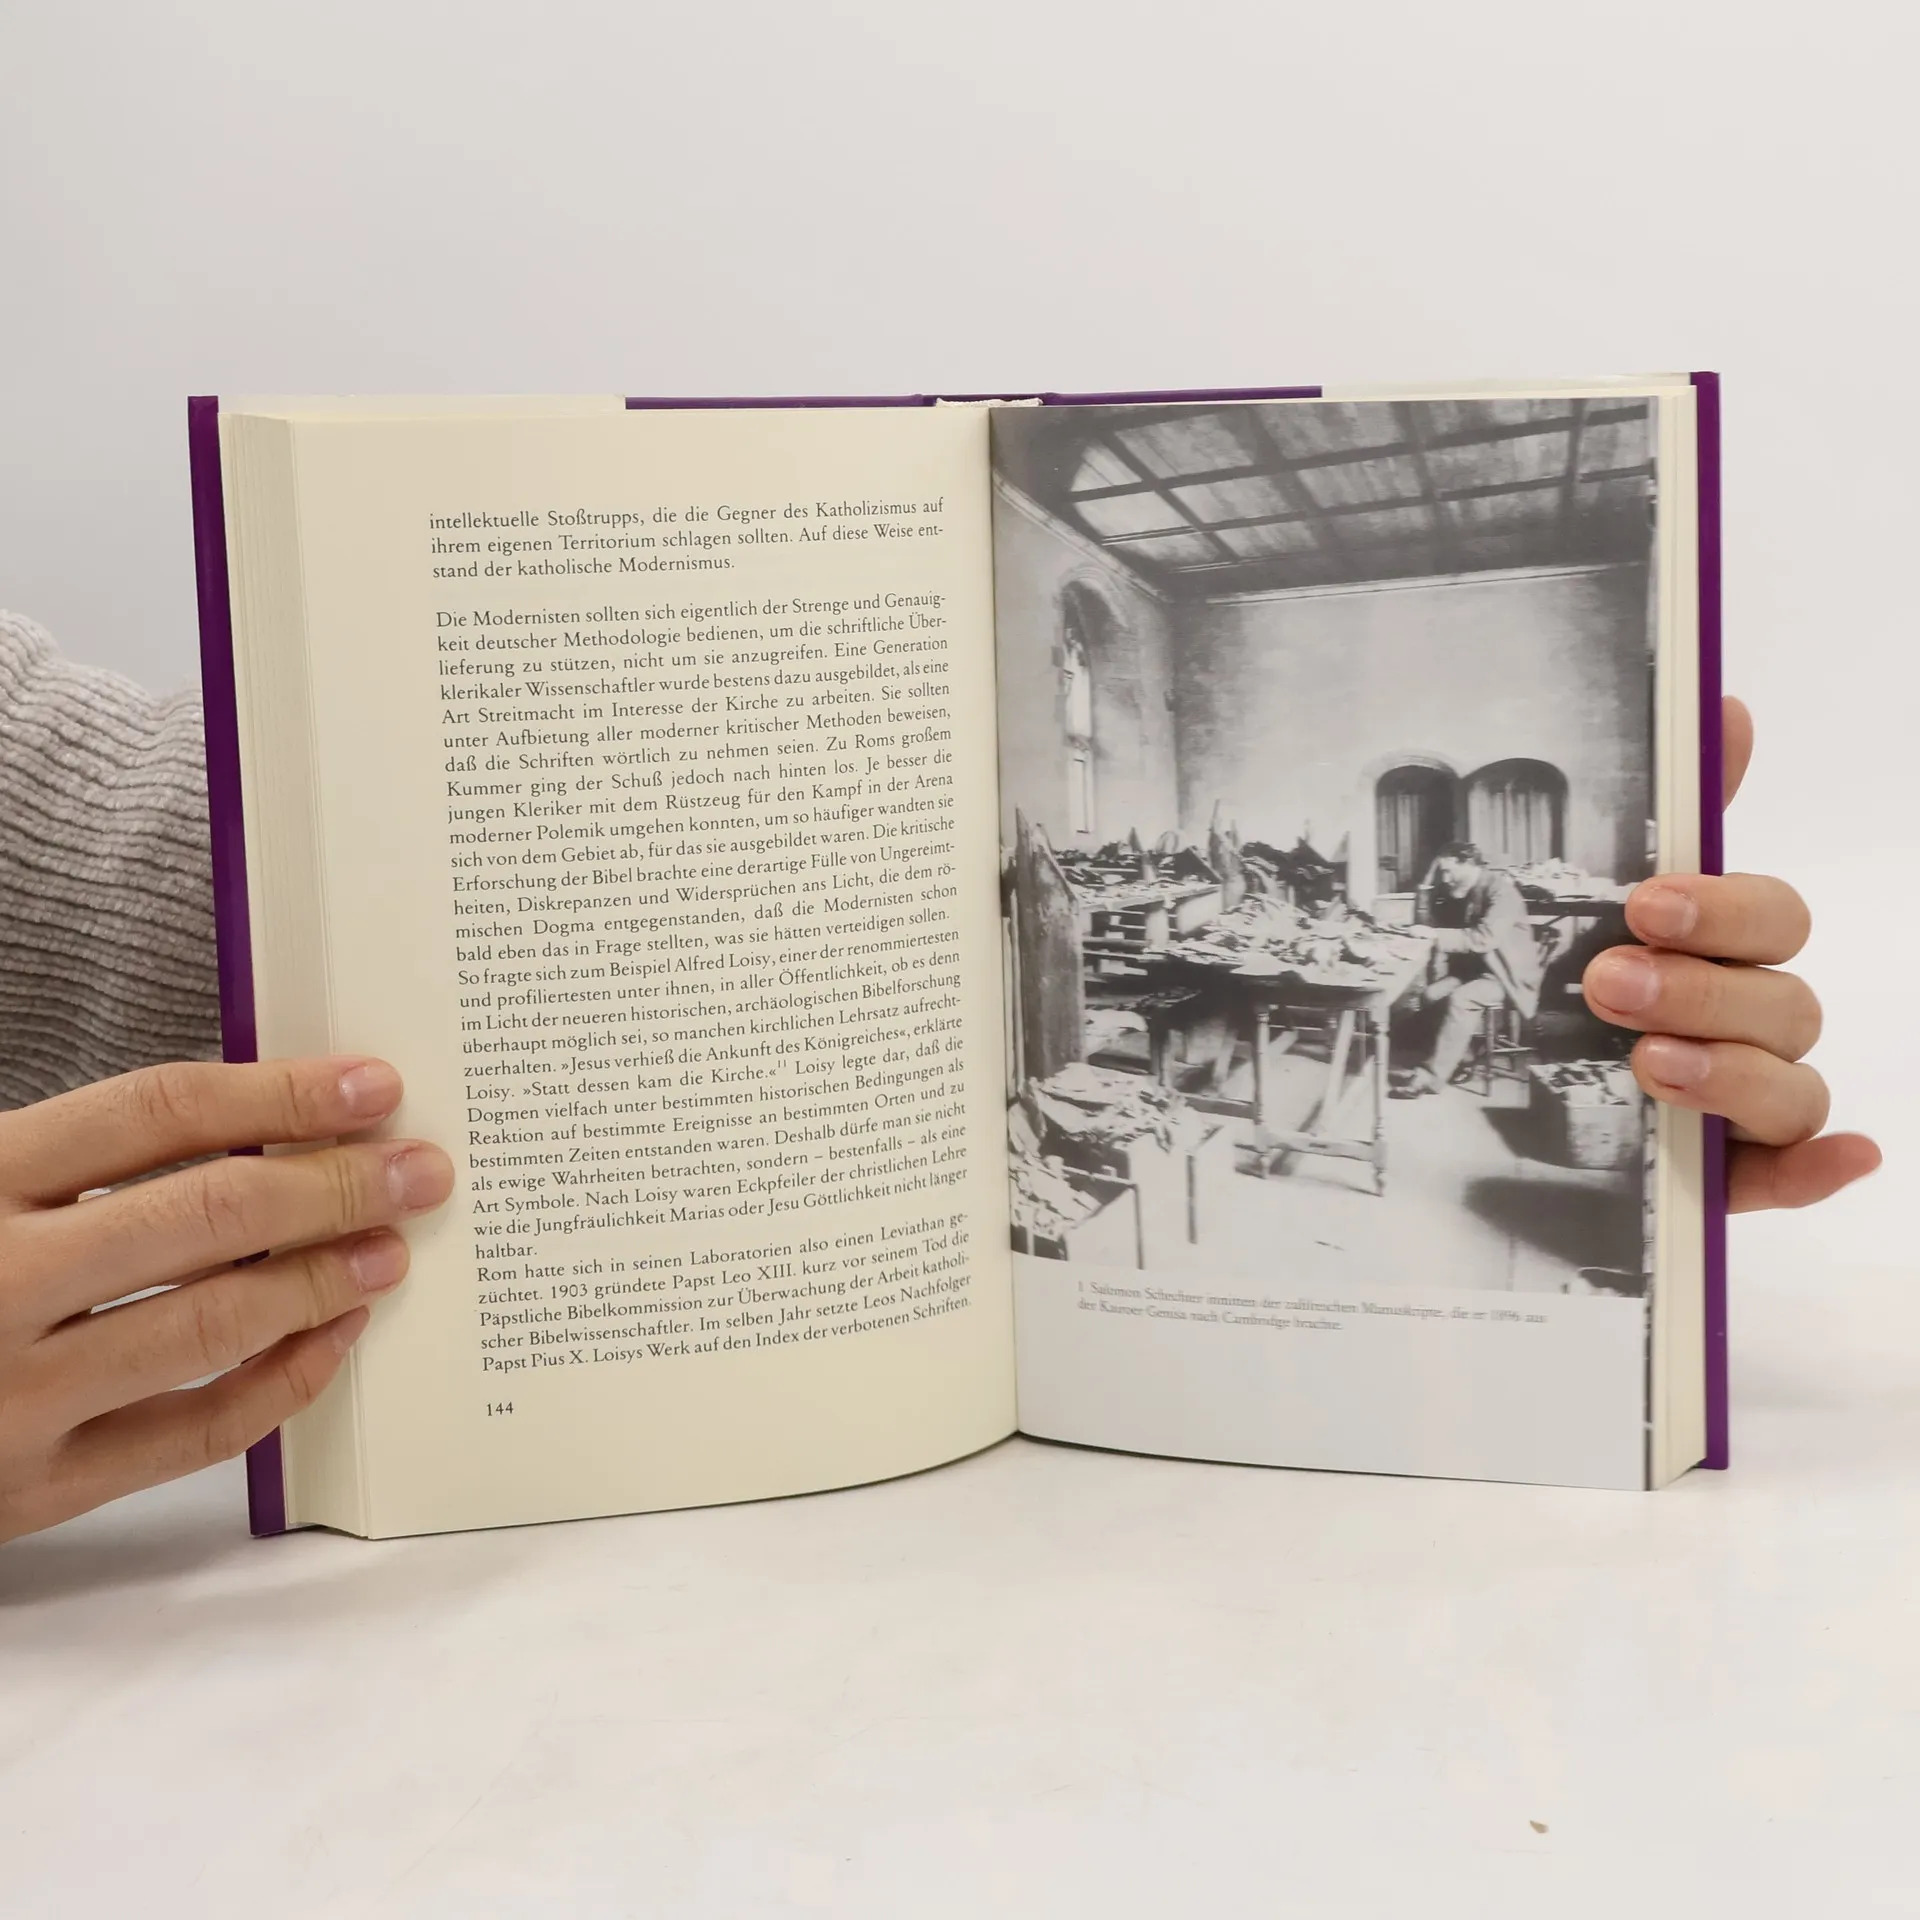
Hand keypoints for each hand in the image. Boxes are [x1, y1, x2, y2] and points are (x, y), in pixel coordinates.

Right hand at [1, 1057, 452, 1543]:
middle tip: (420, 1169)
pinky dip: (283, 1383)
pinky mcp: (37, 1489)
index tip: (372, 1086)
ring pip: (212, 1323)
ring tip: (392, 1248)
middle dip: (333, 1184)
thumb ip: (84, 1161)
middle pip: (206, 1212)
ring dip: (322, 1279)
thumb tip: (266, 1121)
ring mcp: (14, 1396)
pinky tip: (336, 1338)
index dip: (280, 1092)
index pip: (156, 1111)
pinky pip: (196, 1434)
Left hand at [1583, 697, 1880, 1211]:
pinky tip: (1845, 1156)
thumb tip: (1722, 705)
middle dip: (1701, 988)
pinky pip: (1795, 1175)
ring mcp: (1746, 1106)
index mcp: (1724, 952)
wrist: (1500, 1105)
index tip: (1644, 904)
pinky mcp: (1731, 1176)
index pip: (1773, 917)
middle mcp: (1749, 1024)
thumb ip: (1665, 818)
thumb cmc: (1560, 987)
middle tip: (1608, 983)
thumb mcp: (1586, 901)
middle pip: (1783, 1002)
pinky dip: (1822, 1169)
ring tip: (1645, 1062)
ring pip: (1791, 1085)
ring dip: (1730, 1071)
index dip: (1722, 908)